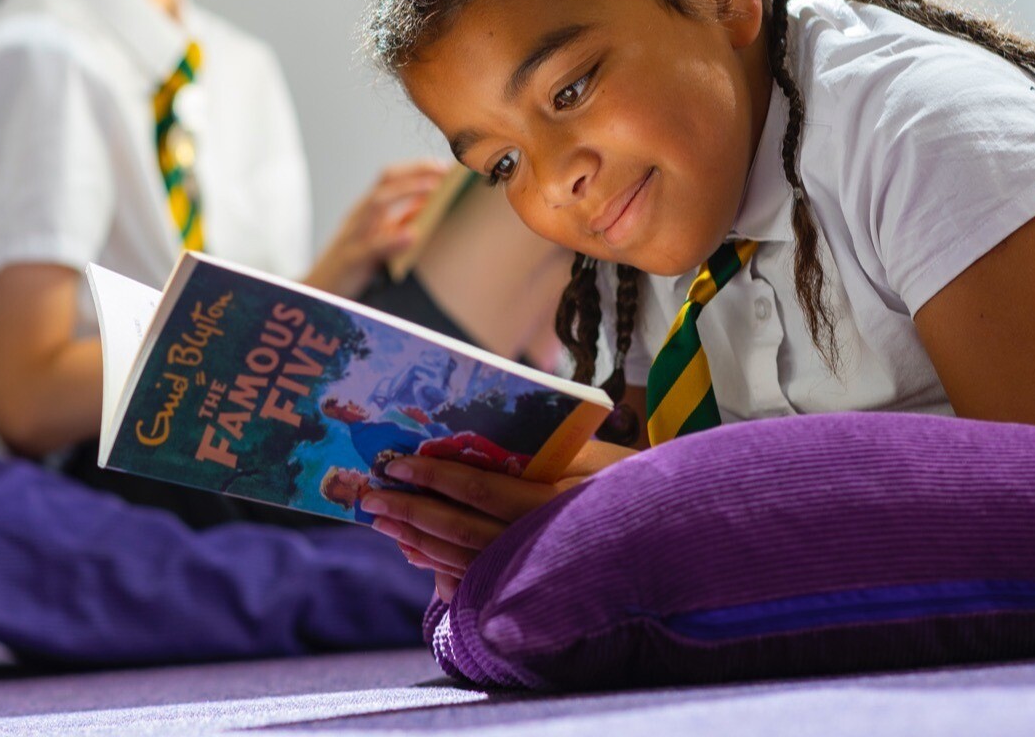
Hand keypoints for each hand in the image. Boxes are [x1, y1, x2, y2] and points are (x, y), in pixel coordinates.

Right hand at [302, 160, 448, 298]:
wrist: (317, 291)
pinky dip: (391, 239)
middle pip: (385, 183)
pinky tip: (411, 236)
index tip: (444, 165)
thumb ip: (398, 222)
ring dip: (406, 192)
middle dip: (415, 171)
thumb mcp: (377, 238)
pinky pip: (370, 247)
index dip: (417, 168)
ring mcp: (352, 236)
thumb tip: (428, 205)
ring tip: (433, 189)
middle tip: (444, 170)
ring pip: (376, 205)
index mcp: (366, 211)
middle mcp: (359, 217)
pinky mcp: (350, 259)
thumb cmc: (352, 264)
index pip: (390, 178)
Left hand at [360, 439, 636, 600]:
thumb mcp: (590, 457)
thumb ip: (536, 453)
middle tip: (371, 497)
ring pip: (461, 558)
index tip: (397, 464)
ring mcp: (532, 574)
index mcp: (552, 504)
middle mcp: (538, 544)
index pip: (478, 490)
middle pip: (459, 529)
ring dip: (417, 539)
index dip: (433, 477)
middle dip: (410, 512)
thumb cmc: (625, 483)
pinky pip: (475, 583)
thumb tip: (469, 443)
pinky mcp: (529, 591)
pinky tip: (416, 553)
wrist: (662, 537)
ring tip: (385, 521)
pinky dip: (439, 568)